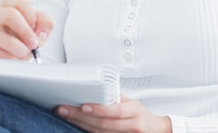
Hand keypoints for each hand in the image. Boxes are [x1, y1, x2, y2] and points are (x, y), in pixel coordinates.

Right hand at [0, 0, 53, 60]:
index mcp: (10, 4)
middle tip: (34, 43)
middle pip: (11, 15)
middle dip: (26, 32)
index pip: (21, 2)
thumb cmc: (27, 33)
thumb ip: (46, 23)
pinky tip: (16, 57)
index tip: (35, 26)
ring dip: (21, 50)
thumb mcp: (41, 25)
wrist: (17, 49)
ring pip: (6, 40)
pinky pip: (0, 54)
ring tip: (26, 53)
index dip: (32, 15)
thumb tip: (40, 32)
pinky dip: (12, 59)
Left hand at [55, 95, 171, 132]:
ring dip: (80, 125)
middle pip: (103, 124)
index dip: (99, 109)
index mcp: (134, 111)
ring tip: (66, 116)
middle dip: (80, 117)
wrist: (154, 131)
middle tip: (63, 109)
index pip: (116, 111)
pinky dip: (87, 132)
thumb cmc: (140, 115)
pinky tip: (76, 126)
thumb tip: (96, 88)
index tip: (83, 105)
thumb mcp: (132, 103)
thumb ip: (115, 98)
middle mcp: (131, 125)